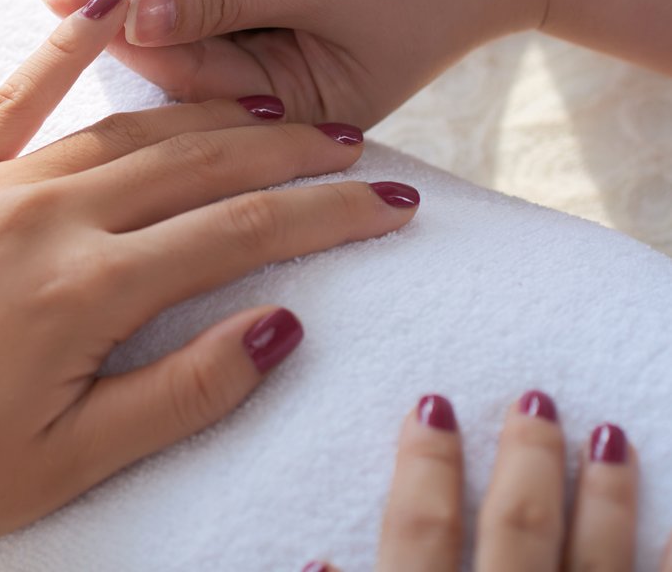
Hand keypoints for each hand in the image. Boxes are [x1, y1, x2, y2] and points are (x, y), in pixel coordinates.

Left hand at [0, 0, 418, 558]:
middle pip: (194, 164)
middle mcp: (43, 217)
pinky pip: (12, 97)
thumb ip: (181, 391)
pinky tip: (109, 3)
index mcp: (85, 291)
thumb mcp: (71, 462)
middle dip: (284, 150)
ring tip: (272, 106)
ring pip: (122, 130)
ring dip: (206, 112)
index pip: (238, 234)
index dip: (325, 216)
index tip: (391, 201)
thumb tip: (280, 326)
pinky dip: (64, 45)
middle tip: (351, 144)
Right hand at [311, 390, 659, 570]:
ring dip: (607, 496)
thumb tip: (318, 560)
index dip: (425, 467)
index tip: (432, 407)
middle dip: (527, 458)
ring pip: (599, 560)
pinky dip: (670, 558)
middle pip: (518, 528)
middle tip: (535, 400)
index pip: (422, 532)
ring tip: (612, 436)